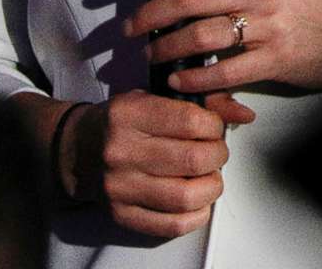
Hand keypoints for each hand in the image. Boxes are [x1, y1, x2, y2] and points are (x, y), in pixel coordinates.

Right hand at [76, 90, 251, 238]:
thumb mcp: (155, 97)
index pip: (191, 121)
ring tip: (209, 177)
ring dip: (212, 187)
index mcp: (128, 114)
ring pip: (186, 196)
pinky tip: (198, 201)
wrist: (77, 150)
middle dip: (218, 155)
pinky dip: (196, 215)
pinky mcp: (120, 215)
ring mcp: (119, 187)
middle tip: (215, 152)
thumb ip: (202, 102)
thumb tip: (245, 113)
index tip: (214, 128)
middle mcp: (120, 151)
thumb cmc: (124, 121)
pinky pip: (171, 225)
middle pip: (193, 159)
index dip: (215, 126)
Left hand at [125, 0, 321, 93]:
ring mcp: (269, 23)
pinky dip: (193, 78)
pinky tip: (180, 79)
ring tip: (153, 55)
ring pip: (197, 36)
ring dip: (164, 49)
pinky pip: (221, 72)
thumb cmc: (313, 0)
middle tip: (131, 28)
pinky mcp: (274, 58)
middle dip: (148, 16)